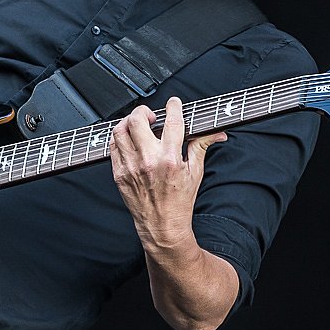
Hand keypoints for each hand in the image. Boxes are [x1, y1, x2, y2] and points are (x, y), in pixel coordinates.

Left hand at [110, 97, 225, 248]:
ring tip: (138, 126)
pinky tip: (129, 140)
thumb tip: (217, 132)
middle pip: (137, 120)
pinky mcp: (119, 174)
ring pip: (120, 131)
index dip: (174, 107)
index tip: (174, 103)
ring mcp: (130, 167)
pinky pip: (112, 147)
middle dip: (145, 111)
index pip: (171, 122)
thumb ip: (202, 146)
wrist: (162, 226)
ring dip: (129, 122)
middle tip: (152, 116)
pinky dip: (119, 138)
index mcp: (170, 159)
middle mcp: (148, 161)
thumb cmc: (179, 201)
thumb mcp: (195, 172)